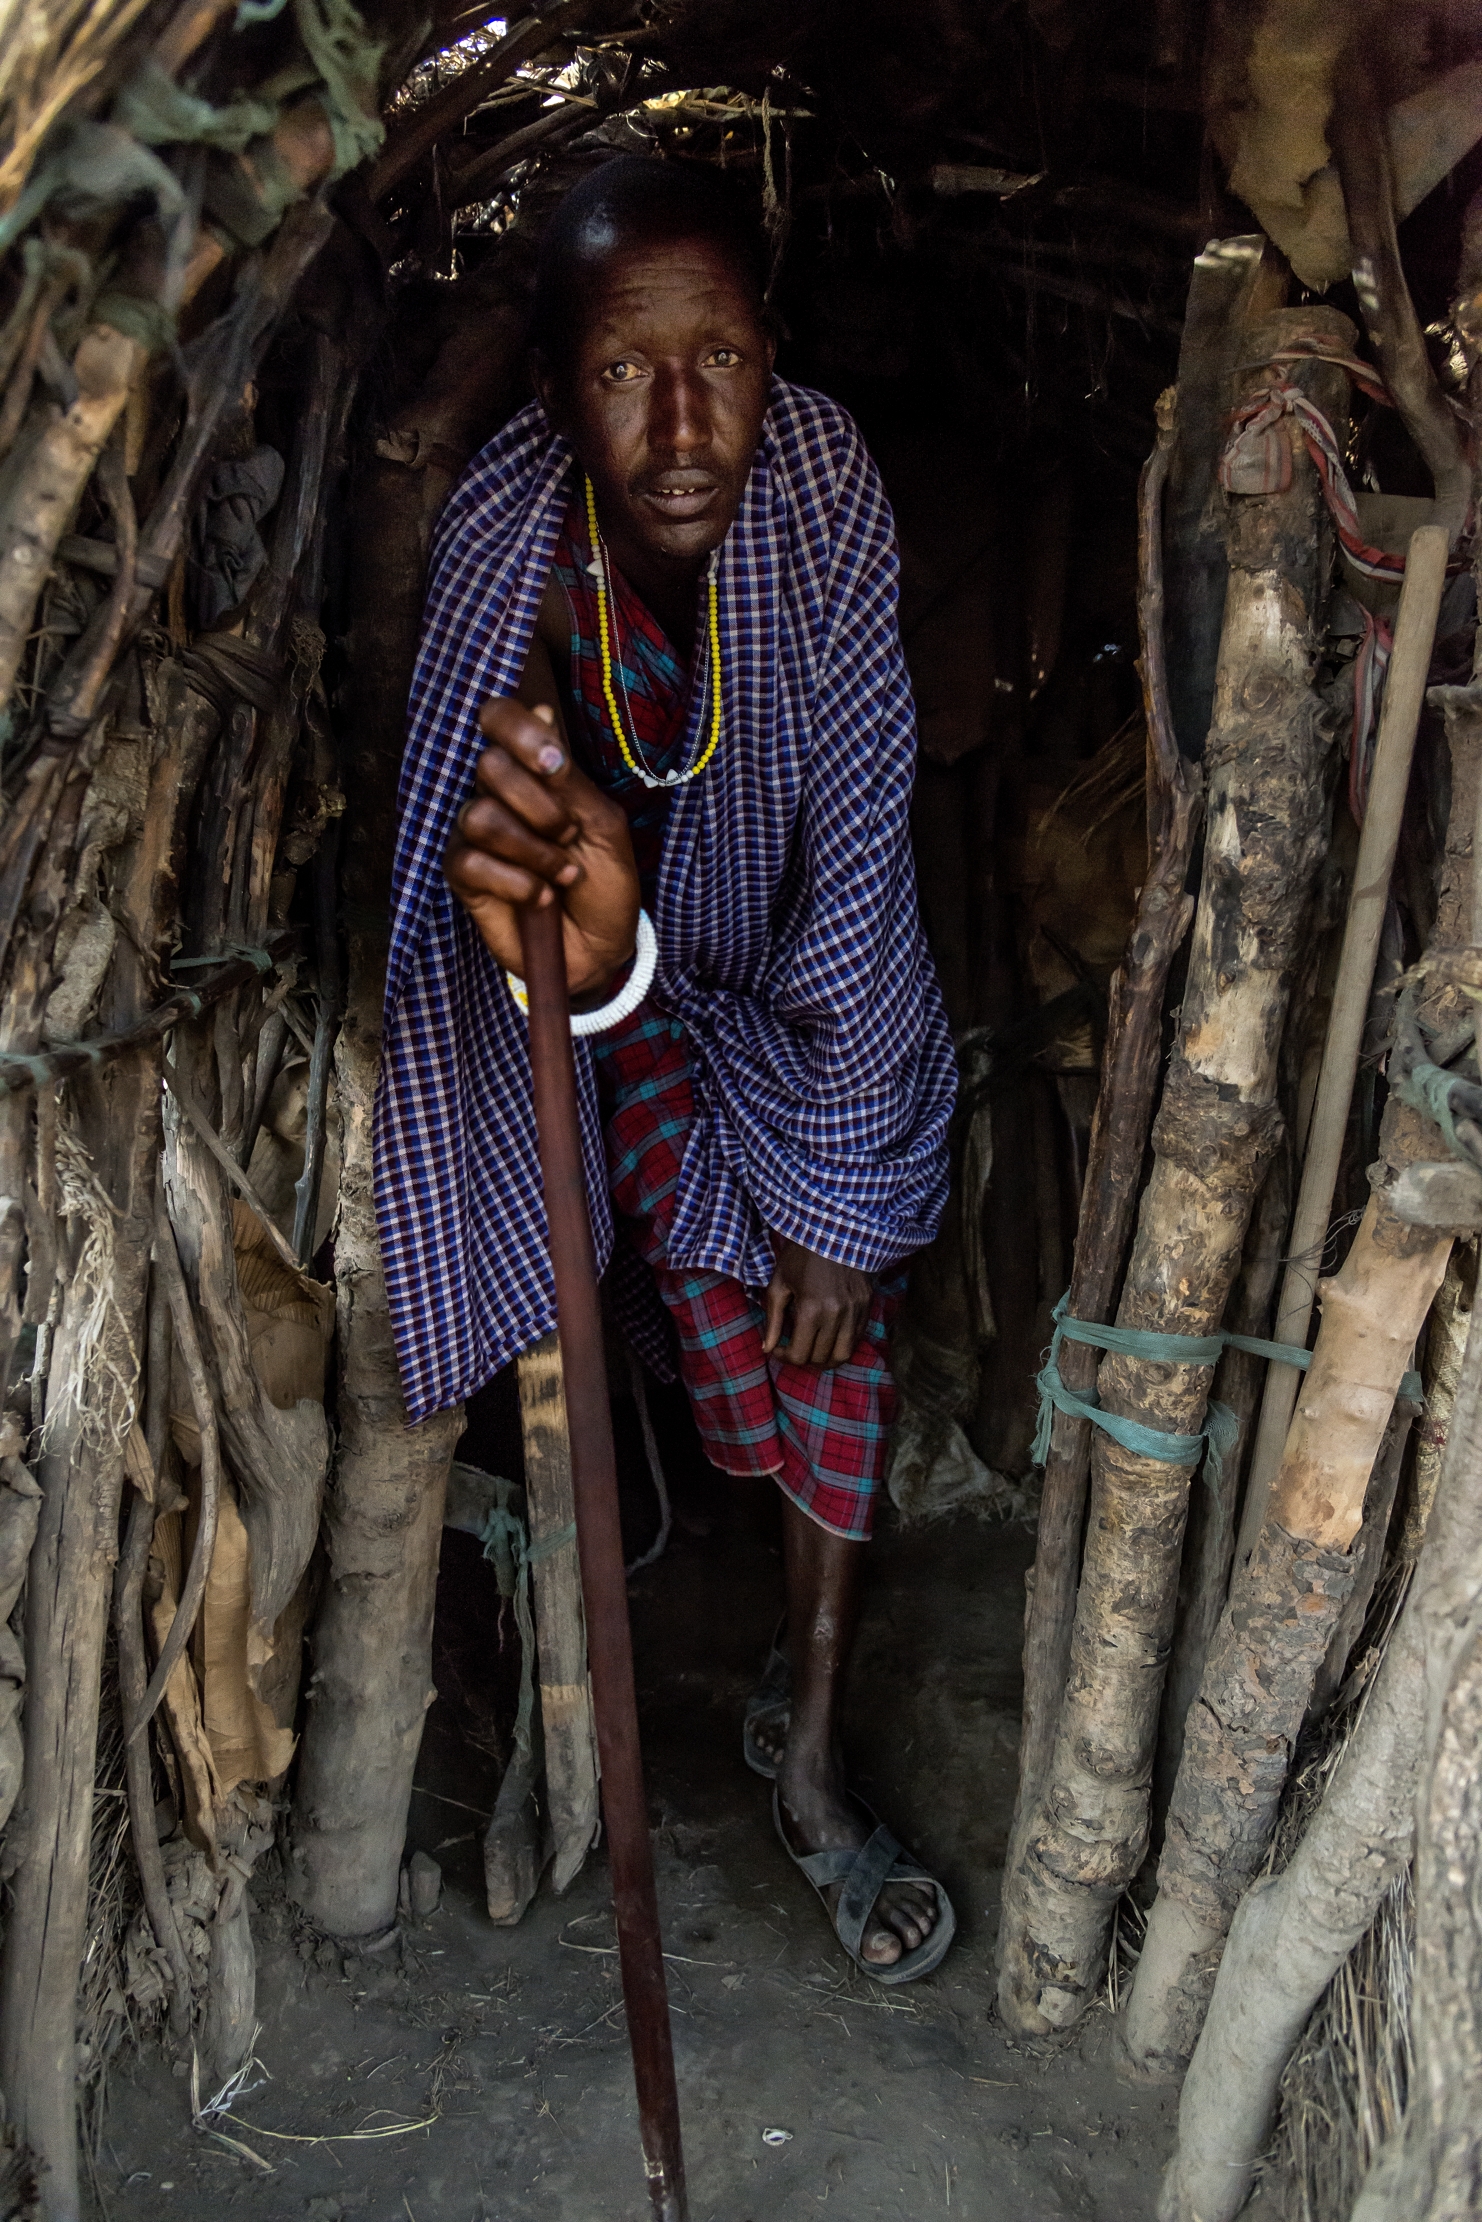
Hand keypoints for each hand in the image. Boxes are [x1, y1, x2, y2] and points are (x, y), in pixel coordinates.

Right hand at [445, 699, 639, 998]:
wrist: (601, 947)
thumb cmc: (604, 882)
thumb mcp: (603, 824)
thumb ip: (569, 777)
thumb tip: (541, 710)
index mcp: (531, 769)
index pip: (498, 717)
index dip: (518, 731)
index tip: (554, 766)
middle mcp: (497, 793)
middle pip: (490, 765)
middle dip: (542, 808)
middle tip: (568, 837)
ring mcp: (474, 834)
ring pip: (480, 816)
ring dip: (534, 853)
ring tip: (562, 876)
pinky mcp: (462, 875)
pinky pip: (471, 862)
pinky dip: (518, 885)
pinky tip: (540, 899)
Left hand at [762, 1234, 872, 1367]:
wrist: (832, 1228)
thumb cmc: (799, 1256)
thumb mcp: (778, 1285)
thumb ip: (772, 1320)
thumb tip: (767, 1349)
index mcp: (811, 1309)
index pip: (799, 1354)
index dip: (784, 1357)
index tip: (778, 1348)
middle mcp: (837, 1314)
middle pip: (821, 1358)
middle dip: (803, 1359)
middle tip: (794, 1348)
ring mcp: (855, 1310)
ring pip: (844, 1354)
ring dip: (826, 1358)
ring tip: (814, 1350)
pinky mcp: (867, 1304)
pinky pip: (858, 1337)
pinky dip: (843, 1343)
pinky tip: (830, 1335)